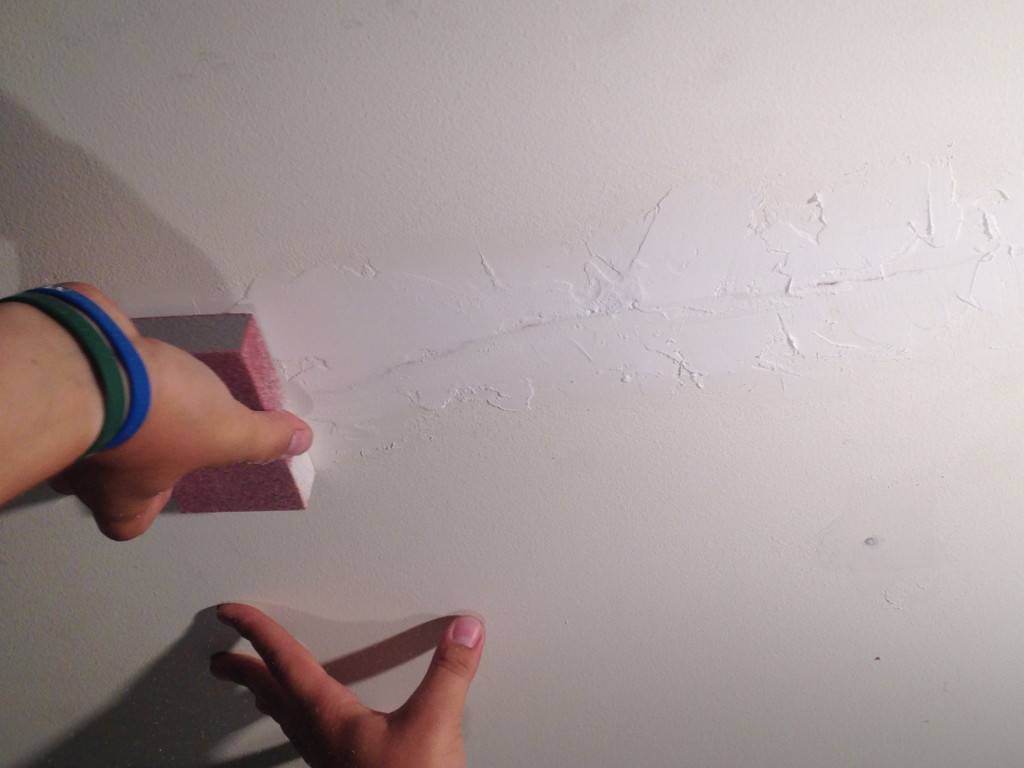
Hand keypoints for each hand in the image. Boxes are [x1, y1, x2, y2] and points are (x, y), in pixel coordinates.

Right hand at [51, 283, 312, 539]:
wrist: (88, 360)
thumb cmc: (152, 416)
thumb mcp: (226, 433)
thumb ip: (262, 440)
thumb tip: (299, 441)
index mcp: (120, 497)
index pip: (126, 523)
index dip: (146, 508)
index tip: (169, 486)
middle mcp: (85, 468)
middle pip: (102, 477)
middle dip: (130, 456)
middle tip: (162, 432)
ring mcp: (65, 422)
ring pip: (86, 427)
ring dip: (114, 410)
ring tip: (151, 386)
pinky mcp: (61, 375)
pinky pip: (82, 377)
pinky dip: (103, 366)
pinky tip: (128, 348)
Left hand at [211, 604, 484, 767]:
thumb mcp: (434, 725)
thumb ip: (449, 672)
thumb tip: (463, 629)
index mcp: (331, 717)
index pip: (285, 663)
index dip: (256, 633)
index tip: (231, 614)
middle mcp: (323, 738)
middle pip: (274, 695)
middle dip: (245, 671)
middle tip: (220, 659)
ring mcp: (332, 760)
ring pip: (289, 720)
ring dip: (270, 697)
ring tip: (257, 688)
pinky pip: (309, 738)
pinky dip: (300, 721)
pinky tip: (317, 727)